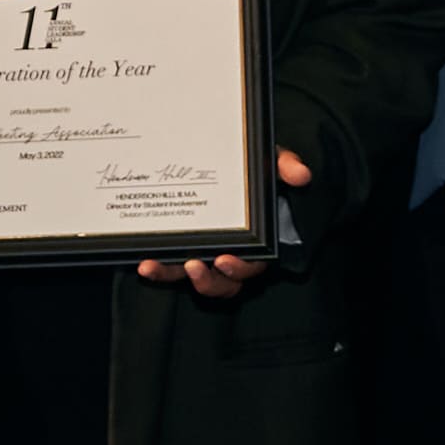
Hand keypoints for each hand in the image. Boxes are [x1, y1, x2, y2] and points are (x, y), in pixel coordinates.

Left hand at [140, 149, 311, 298]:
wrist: (229, 162)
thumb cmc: (252, 167)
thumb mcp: (268, 160)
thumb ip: (284, 165)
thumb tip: (302, 174)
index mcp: (256, 242)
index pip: (252, 265)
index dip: (239, 269)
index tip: (224, 261)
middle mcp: (230, 255)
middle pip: (223, 283)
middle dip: (207, 281)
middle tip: (193, 265)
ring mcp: (204, 256)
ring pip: (191, 279)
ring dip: (172, 276)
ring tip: (153, 266)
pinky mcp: (180, 251)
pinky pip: (170, 268)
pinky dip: (156, 270)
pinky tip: (142, 262)